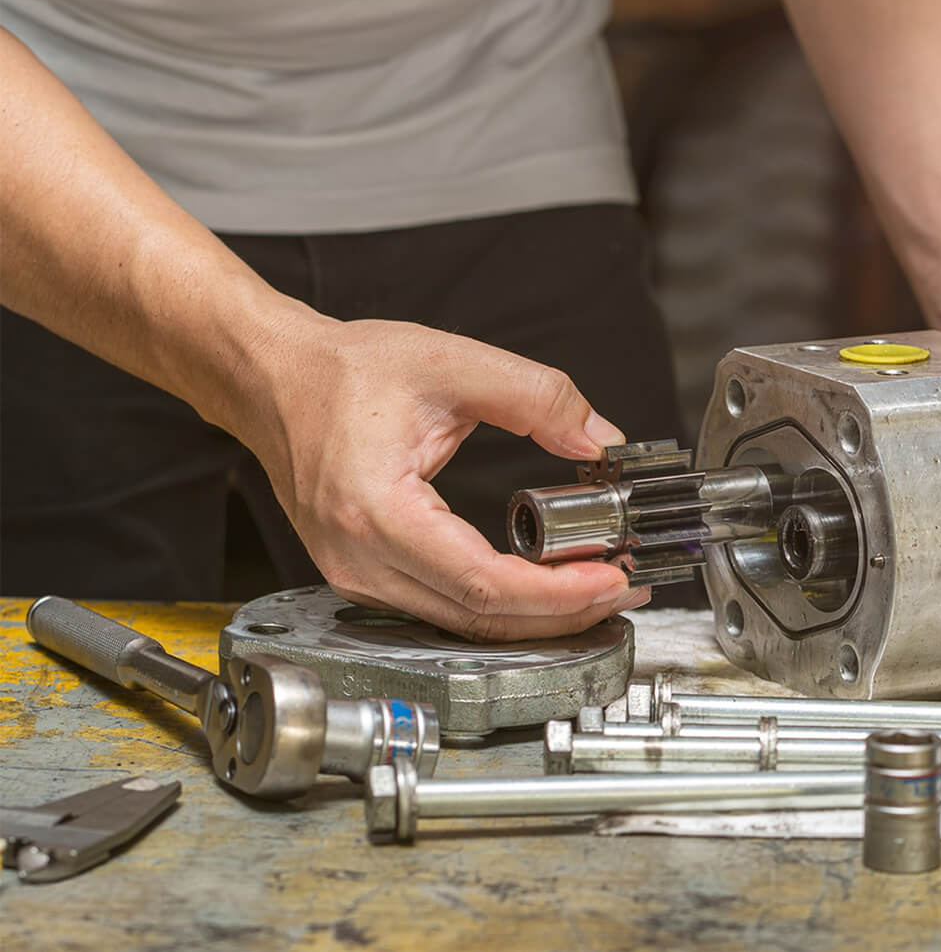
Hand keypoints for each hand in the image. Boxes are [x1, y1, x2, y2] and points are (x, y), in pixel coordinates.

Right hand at [245, 317, 647, 640]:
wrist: (276, 378)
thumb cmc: (341, 371)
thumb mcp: (452, 363)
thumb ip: (537, 396)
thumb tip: (599, 439)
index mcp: (376, 510)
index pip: (482, 583)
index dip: (556, 593)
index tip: (609, 578)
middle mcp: (358, 558)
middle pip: (477, 618)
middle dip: (560, 612)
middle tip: (621, 588)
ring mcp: (354, 574)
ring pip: (459, 621)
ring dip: (532, 613)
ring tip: (592, 586)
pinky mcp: (360, 573)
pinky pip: (438, 606)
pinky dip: (495, 602)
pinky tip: (536, 583)